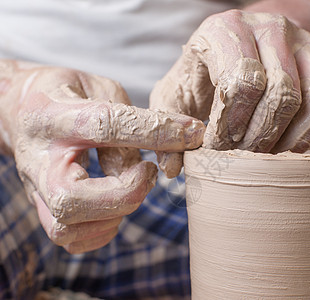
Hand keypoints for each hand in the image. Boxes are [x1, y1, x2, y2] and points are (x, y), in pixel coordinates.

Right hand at [7, 64, 203, 252]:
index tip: (192, 133)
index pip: (105, 126)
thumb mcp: (100, 89)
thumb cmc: (67, 94)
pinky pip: (70, 239)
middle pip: (72, 199)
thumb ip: (130, 121)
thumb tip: (164, 159)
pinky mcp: (43, 207)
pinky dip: (102, 230)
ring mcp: (36, 188)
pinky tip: (117, 207)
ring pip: (68, 227)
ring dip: (114, 214)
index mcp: (52, 115)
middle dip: (124, 193)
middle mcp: (38, 158)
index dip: (155, 131)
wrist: (18, 109)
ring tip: (132, 187)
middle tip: (148, 172)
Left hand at [150, 9, 309, 176]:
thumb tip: (173, 167)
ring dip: (302, 135)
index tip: (218, 149)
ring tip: (277, 153)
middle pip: (283, 93)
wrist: (241, 42)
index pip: (241, 82)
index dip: (231, 127)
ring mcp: (305, 38)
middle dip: (263, 138)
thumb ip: (168, 124)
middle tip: (246, 157)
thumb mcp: (175, 93)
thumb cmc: (205, 74)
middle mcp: (270, 27)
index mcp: (225, 29)